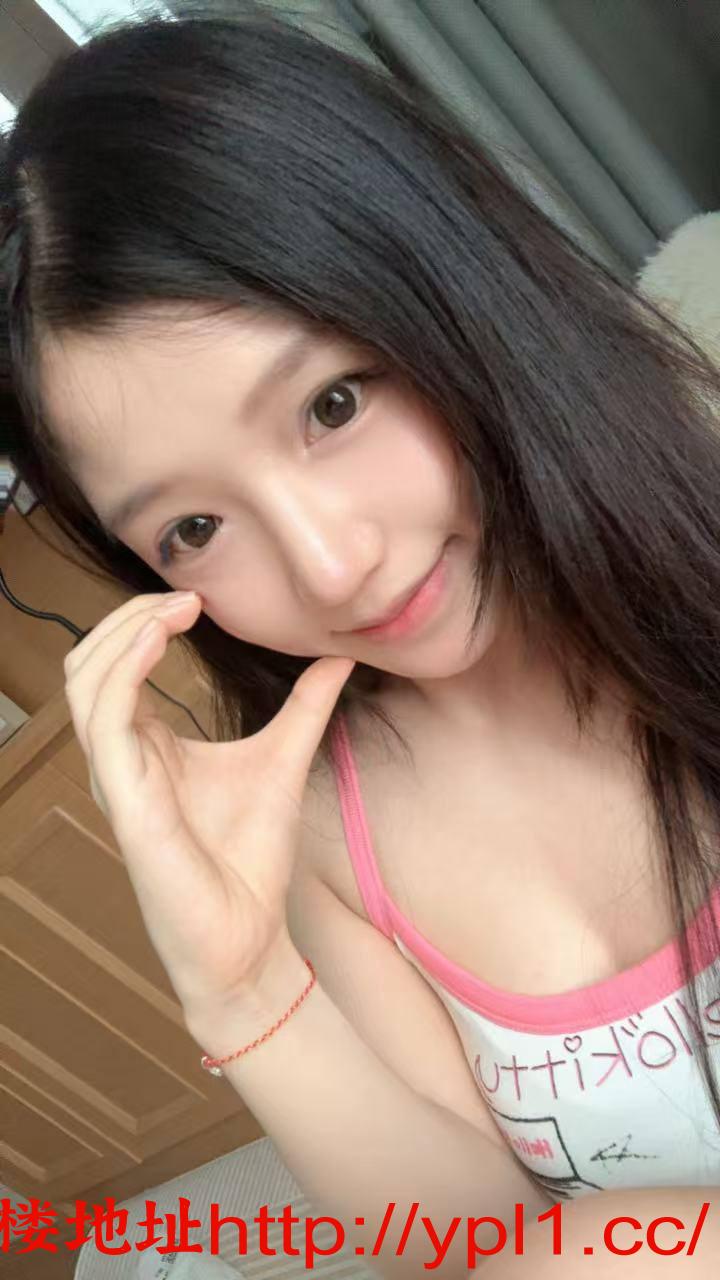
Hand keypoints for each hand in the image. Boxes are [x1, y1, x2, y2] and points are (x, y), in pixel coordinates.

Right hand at [64, 591, 354, 1012]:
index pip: (116, 663)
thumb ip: (305, 706)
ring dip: (125, 631)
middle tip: (186, 595)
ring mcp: (115, 776)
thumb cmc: (251, 859)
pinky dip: (127, 666)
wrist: (250, 935)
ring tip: (179, 609)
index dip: (147, 620)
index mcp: (144, 744)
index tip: (200, 599)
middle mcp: (119, 756)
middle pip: (89, 660)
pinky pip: (103, 716)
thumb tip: (338, 657)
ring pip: (84, 679)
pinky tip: (163, 639)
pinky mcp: (124, 797)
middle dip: (129, 614)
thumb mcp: (284, 758)